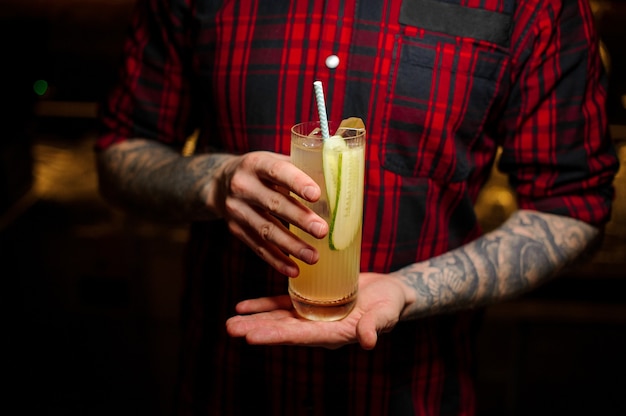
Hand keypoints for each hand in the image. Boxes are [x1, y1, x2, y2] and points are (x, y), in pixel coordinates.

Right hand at [215, 151, 328, 276]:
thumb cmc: (262, 172)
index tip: (317, 195)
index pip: (277, 171)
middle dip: (300, 219)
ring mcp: (236, 210)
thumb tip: (338, 181)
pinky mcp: (235, 230)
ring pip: (266, 230)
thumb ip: (299, 169)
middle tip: (322, 231)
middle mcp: (243, 186)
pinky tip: (294, 269)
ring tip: (314, 257)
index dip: (297, 183)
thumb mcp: (273, 161)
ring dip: (291, 246)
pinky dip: (277, 260)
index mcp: (256, 164)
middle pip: (273, 205)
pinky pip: (257, 248)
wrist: (220, 184)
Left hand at [225, 273, 408, 349]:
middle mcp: (318, 327)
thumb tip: (367, 342)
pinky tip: (243, 306)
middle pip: (283, 330)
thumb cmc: (391, 304)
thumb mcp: (386, 314)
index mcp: (334, 333)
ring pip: (278, 318)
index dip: (276, 336)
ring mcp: (312, 315)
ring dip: (255, 319)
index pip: (300, 337)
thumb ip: (375, 327)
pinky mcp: (309, 300)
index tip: (252, 338)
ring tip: (231, 322)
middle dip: (257, 329)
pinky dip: (263, 304)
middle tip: (231, 330)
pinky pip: (282, 303)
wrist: (389, 293)